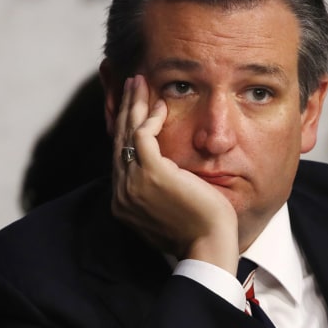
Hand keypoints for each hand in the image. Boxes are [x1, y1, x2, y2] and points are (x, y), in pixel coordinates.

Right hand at [111, 75, 239, 274]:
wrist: (209, 245)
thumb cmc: (200, 230)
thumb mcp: (173, 208)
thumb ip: (162, 190)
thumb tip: (170, 175)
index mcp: (125, 200)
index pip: (120, 155)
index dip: (123, 128)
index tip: (132, 109)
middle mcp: (122, 191)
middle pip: (118, 139)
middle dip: (123, 108)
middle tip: (130, 83)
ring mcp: (133, 182)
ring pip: (127, 132)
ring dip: (133, 104)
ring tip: (139, 82)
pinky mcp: (151, 173)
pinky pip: (143, 135)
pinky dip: (150, 117)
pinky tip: (160, 104)